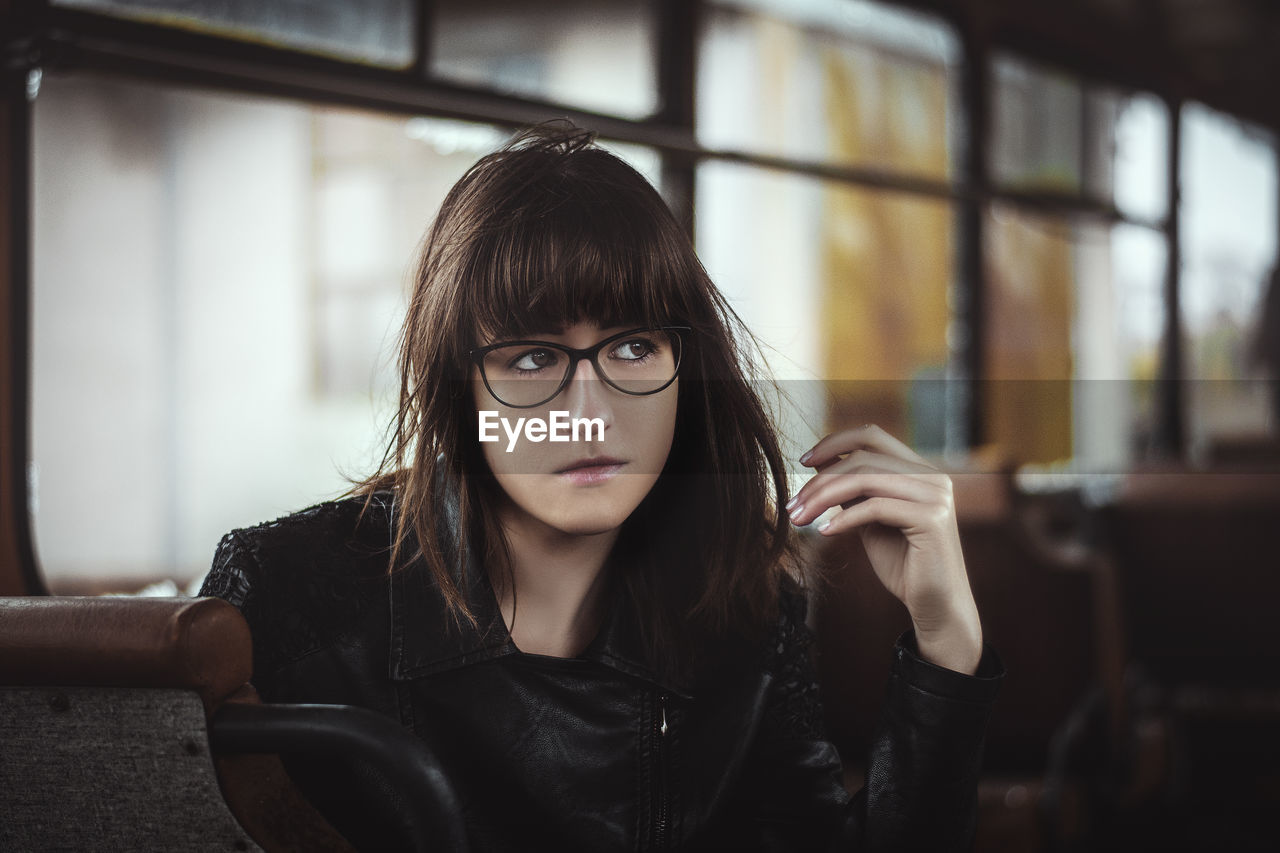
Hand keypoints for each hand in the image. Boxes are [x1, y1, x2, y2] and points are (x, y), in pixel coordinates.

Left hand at [786, 424, 983, 673]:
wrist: (935, 606)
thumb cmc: (902, 564)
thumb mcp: (869, 519)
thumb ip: (853, 491)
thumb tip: (820, 462)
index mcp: (919, 470)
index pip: (872, 436)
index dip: (834, 442)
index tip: (802, 461)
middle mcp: (932, 476)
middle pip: (862, 458)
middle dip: (819, 481)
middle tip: (792, 506)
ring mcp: (936, 495)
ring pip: (865, 479)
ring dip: (823, 498)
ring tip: (799, 518)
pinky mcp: (933, 518)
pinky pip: (875, 507)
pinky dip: (844, 518)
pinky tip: (825, 533)